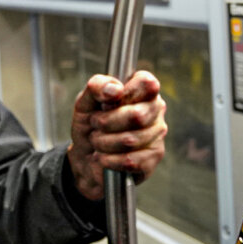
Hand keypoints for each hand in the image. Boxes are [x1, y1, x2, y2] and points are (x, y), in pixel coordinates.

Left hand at [67, 71, 167, 201]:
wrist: (86, 156)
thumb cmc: (90, 125)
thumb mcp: (85, 101)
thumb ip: (97, 87)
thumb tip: (115, 89)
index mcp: (142, 89)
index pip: (147, 83)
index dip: (126, 93)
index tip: (109, 101)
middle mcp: (155, 109)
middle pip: (137, 115)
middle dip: (106, 123)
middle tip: (95, 124)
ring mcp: (157, 133)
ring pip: (131, 140)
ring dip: (104, 143)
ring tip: (97, 141)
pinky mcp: (154, 157)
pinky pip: (131, 161)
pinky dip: (110, 160)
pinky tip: (104, 158)